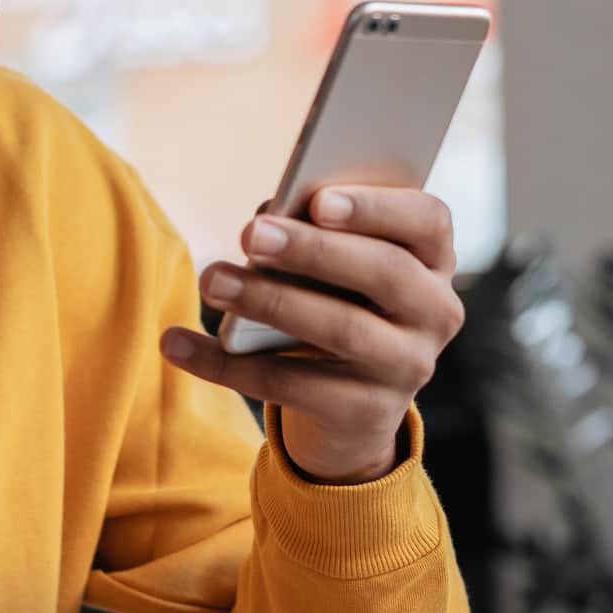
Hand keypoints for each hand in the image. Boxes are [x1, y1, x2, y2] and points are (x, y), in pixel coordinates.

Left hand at [162, 188, 464, 483]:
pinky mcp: (366, 413)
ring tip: (212, 279)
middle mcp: (435, 313)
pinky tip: (177, 343)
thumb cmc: (337, 306)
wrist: (350, 412)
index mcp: (433, 261)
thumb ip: (316, 234)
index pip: (429, 221)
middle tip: (250, 234)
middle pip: (386, 273)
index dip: (378, 207)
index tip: (318, 199)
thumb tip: (267, 216)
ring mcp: (407, 367)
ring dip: (271, 301)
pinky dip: (227, 365)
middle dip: (313, 250)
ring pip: (343, 329)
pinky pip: (292, 386)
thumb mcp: (337, 269)